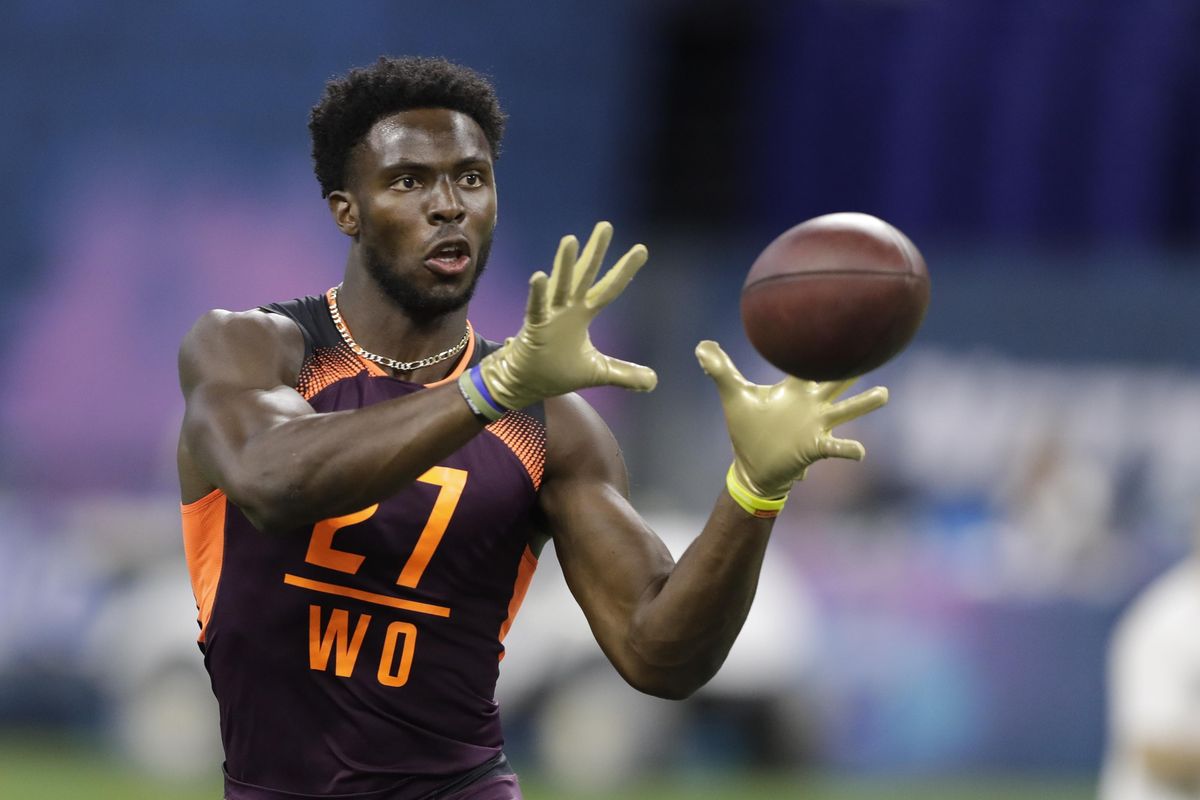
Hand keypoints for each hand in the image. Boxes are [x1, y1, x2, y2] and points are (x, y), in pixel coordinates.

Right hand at [478, 222, 656, 409]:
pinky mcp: (533, 328)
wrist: (524, 383)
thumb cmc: (556, 372)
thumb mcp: (598, 372)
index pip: (608, 288)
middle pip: (585, 275)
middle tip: (606, 226)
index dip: (625, 270)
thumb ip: (625, 374)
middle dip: (595, 251)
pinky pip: (535, 308)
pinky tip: (539, 276)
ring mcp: (549, 316)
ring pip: (560, 285)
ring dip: (564, 264)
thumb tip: (653, 382)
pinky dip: (537, 294)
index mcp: (583, 314)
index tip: (642, 249)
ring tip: (571, 240)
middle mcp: (568, 308)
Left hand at [696, 340, 888, 496]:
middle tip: (876, 349)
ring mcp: (816, 426)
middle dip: (853, 368)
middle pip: (837, 382)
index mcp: (794, 390)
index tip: (840, 325)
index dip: (824, 346)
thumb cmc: (747, 430)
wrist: (752, 466)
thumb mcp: (734, 396)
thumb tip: (701, 346)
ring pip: (845, 411)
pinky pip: (836, 447)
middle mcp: (811, 404)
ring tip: (883, 394)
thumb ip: (720, 370)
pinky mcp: (814, 447)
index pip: (811, 362)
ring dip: (863, 404)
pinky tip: (860, 451)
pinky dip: (848, 449)